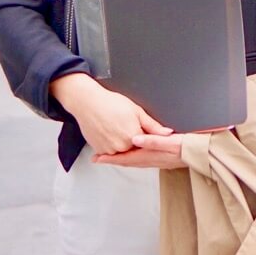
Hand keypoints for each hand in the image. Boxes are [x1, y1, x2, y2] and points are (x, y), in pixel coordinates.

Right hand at [50, 73, 171, 154]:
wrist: (88, 102)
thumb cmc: (111, 103)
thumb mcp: (136, 111)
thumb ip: (153, 126)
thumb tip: (167, 133)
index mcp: (134, 137)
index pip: (147, 144)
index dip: (148, 139)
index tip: (145, 133)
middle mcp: (122, 147)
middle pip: (134, 149)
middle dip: (134, 141)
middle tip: (125, 126)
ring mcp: (110, 150)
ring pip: (122, 151)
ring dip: (123, 144)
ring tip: (116, 127)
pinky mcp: (99, 150)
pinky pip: (110, 152)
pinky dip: (112, 145)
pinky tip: (109, 132)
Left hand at [93, 133, 185, 168]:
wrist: (201, 154)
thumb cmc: (187, 146)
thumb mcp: (170, 141)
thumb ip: (152, 140)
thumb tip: (134, 139)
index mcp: (150, 155)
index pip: (125, 158)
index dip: (110, 158)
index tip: (97, 158)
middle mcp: (151, 160)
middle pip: (127, 161)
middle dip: (112, 160)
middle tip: (98, 158)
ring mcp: (156, 161)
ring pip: (133, 161)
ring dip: (121, 159)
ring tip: (111, 156)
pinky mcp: (162, 158)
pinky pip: (141, 159)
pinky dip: (132, 157)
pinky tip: (134, 153)